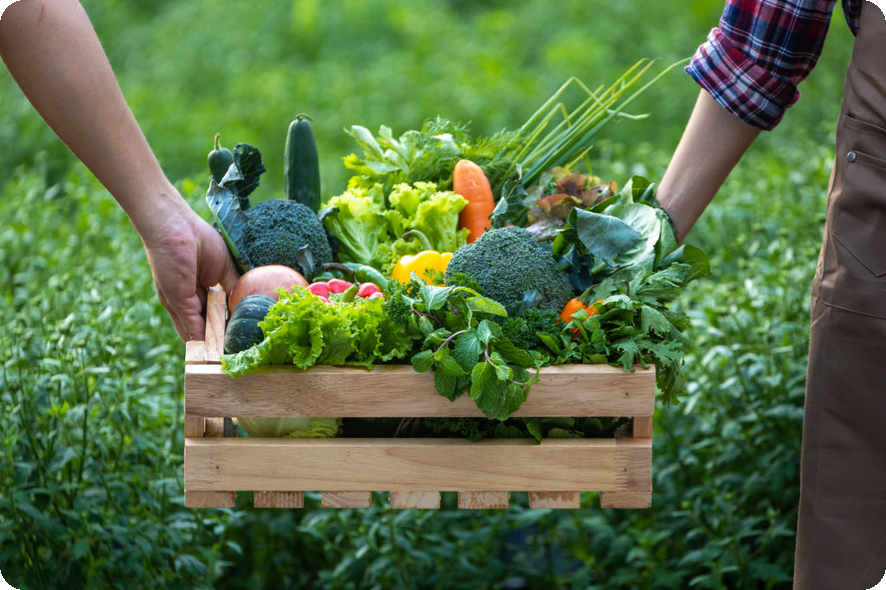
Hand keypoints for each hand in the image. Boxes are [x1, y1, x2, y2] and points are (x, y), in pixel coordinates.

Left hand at [140, 190, 239, 340]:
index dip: (226, 330)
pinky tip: (220, 350)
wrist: (173, 224)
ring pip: (199, 333)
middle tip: (238, 355)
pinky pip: (194, 327)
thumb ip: (234, 289)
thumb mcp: (224, 268)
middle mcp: (187, 302)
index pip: (212, 318)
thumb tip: (245, 308)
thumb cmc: (198, 238)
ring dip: (213, 346)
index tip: (241, 342)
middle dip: (220, 343)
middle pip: (205, 329)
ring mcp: (181, 304)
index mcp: (197, 292)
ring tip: (231, 358)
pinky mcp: (177, 302)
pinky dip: (206, 340)